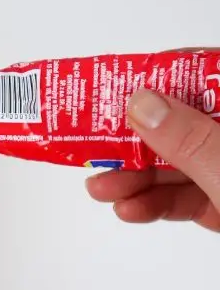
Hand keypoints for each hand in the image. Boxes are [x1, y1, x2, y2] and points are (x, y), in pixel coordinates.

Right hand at [87, 89, 219, 230]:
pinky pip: (184, 198)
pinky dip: (154, 203)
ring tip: (100, 188)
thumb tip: (141, 103)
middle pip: (178, 126)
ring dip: (135, 178)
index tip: (110, 88)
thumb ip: (191, 140)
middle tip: (93, 147)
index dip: (154, 81)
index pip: (196, 82)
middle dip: (134, 141)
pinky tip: (129, 208)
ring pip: (176, 166)